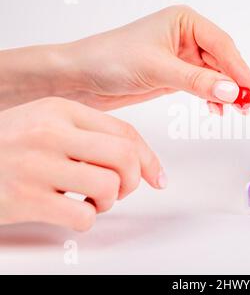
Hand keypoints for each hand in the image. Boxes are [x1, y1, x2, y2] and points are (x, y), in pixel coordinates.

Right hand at [0, 97, 163, 230]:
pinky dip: (86, 219)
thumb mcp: (48, 125)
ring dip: (107, 201)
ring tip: (90, 199)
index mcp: (61, 110)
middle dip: (131, 180)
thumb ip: (90, 137)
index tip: (156, 177)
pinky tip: (71, 211)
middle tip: (118, 188)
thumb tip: (140, 163)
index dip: (147, 158)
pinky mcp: (27, 198)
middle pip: (123, 157)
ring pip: (108, 186)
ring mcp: (37, 165)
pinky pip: (83, 215)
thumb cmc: (8, 147)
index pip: (124, 131)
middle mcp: (51, 132)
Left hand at [61, 5, 249, 110]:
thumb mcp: (157, 68)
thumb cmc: (110, 58)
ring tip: (238, 110)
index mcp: (183, 22)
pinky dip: (210, 97)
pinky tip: (216, 109)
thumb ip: (196, 80)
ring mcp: (180, 57)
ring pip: (214, 74)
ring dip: (225, 92)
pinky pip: (201, 85)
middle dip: (235, 82)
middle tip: (248, 103)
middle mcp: (185, 37)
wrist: (82, 76)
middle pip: (222, 60)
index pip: (221, 45)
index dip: (239, 68)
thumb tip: (230, 90)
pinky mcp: (174, 74)